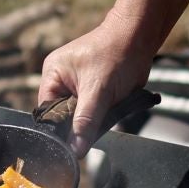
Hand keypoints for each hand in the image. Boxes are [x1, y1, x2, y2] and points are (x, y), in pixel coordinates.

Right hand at [37, 11, 155, 156]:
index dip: (60, 129)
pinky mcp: (92, 88)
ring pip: (80, 115)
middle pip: (63, 115)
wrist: (140, 37)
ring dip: (93, 118)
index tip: (72, 143)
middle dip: (79, 123)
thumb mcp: (99, 92)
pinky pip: (92, 109)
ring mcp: (76, 84)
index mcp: (53, 74)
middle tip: (95, 123)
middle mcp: (60, 79)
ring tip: (106, 109)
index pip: (48, 112)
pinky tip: (111, 107)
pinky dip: (101, 113)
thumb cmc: (117, 54)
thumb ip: (86, 122)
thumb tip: (75, 150)